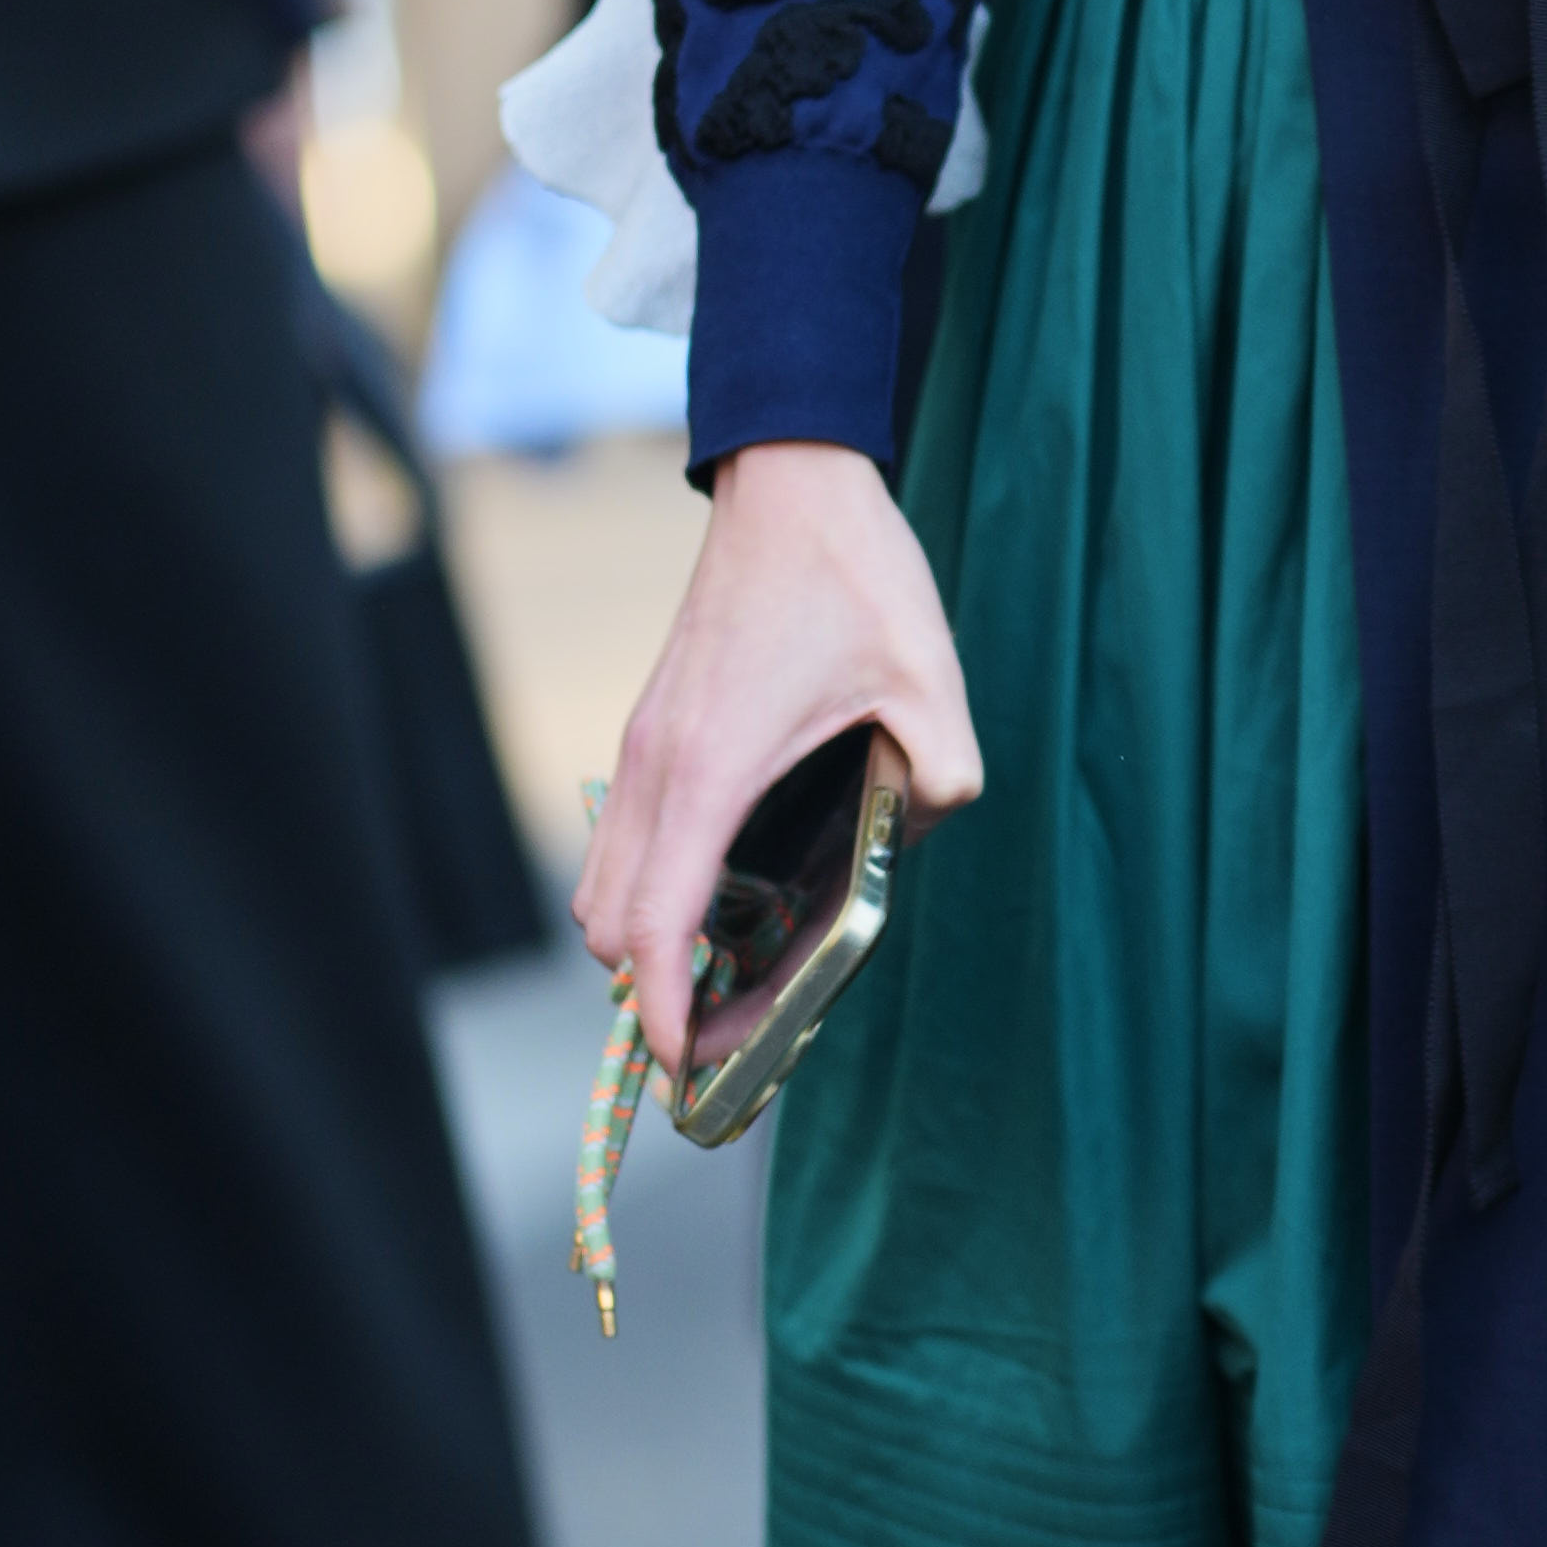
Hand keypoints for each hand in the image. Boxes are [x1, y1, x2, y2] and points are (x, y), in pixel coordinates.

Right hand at [578, 443, 982, 1070]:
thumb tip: (925, 828)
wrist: (791, 482)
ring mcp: (642, 748)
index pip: (656, 923)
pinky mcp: (651, 732)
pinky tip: (721, 897)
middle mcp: (656, 767)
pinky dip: (648, 891)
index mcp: (710, 769)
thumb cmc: (853, 574)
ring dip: (642, 942)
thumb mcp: (930, 681)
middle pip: (609, 923)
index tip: (684, 1065)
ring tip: (719, 977)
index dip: (663, 1010)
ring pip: (603, 885)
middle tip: (721, 1037)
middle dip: (650, 994)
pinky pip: (625, 841)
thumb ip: (943, 778)